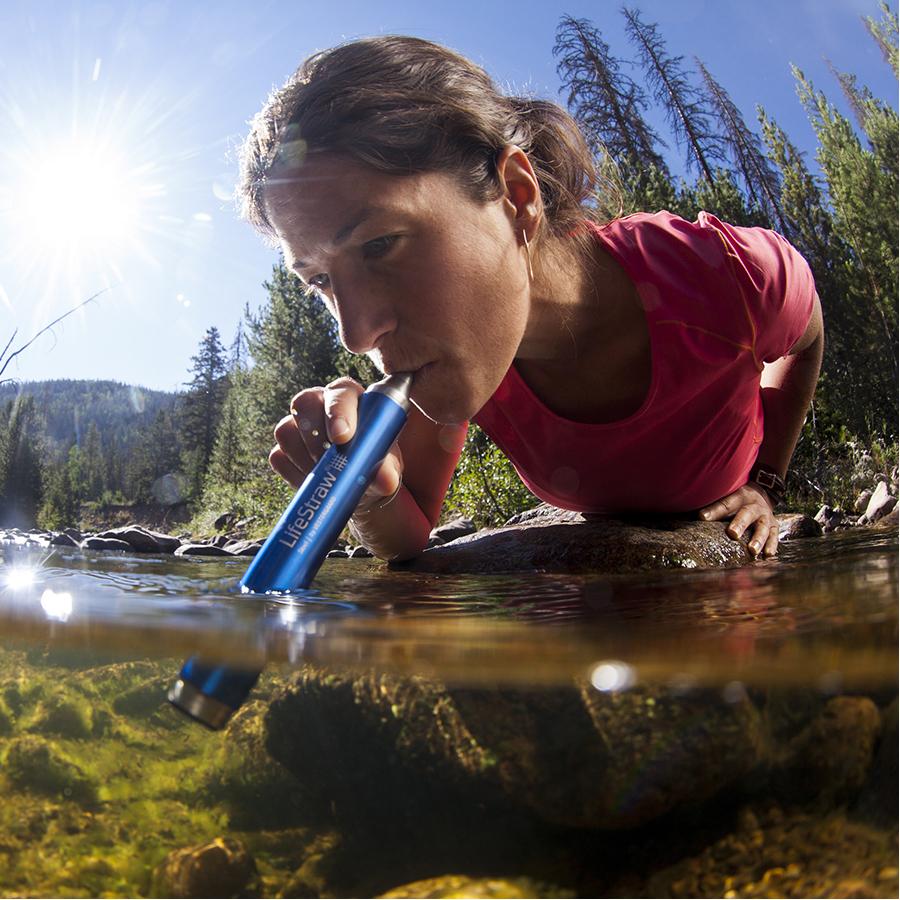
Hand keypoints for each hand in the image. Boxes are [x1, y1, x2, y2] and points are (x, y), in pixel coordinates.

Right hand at [269, 376, 403, 509]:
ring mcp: (297, 425)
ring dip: (306, 459)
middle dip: (315, 436)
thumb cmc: (375, 465)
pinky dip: (295, 474)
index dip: (338, 412)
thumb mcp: (387, 468)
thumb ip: (387, 469)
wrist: (357, 486)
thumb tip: (385, 479)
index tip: (342, 437)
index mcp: (351, 399)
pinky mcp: (283, 449)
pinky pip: (279, 457)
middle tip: (330, 462)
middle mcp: (320, 405)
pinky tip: (315, 483)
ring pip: (287, 432)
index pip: (340, 393)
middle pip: (304, 403)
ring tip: (328, 476)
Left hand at [699, 483, 778, 557]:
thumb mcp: (727, 497)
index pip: (725, 504)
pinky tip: (768, 555)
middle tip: (733, 534)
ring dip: (758, 539)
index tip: (702, 517)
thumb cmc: (737, 501)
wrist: (762, 494)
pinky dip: (772, 546)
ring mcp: (766, 517)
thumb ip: (713, 507)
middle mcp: (754, 506)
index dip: (714, 510)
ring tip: (752, 550)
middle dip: (740, 524)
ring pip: (763, 527)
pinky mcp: (775, 526)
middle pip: (746, 514)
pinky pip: (774, 536)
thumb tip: (694, 517)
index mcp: (739, 497)